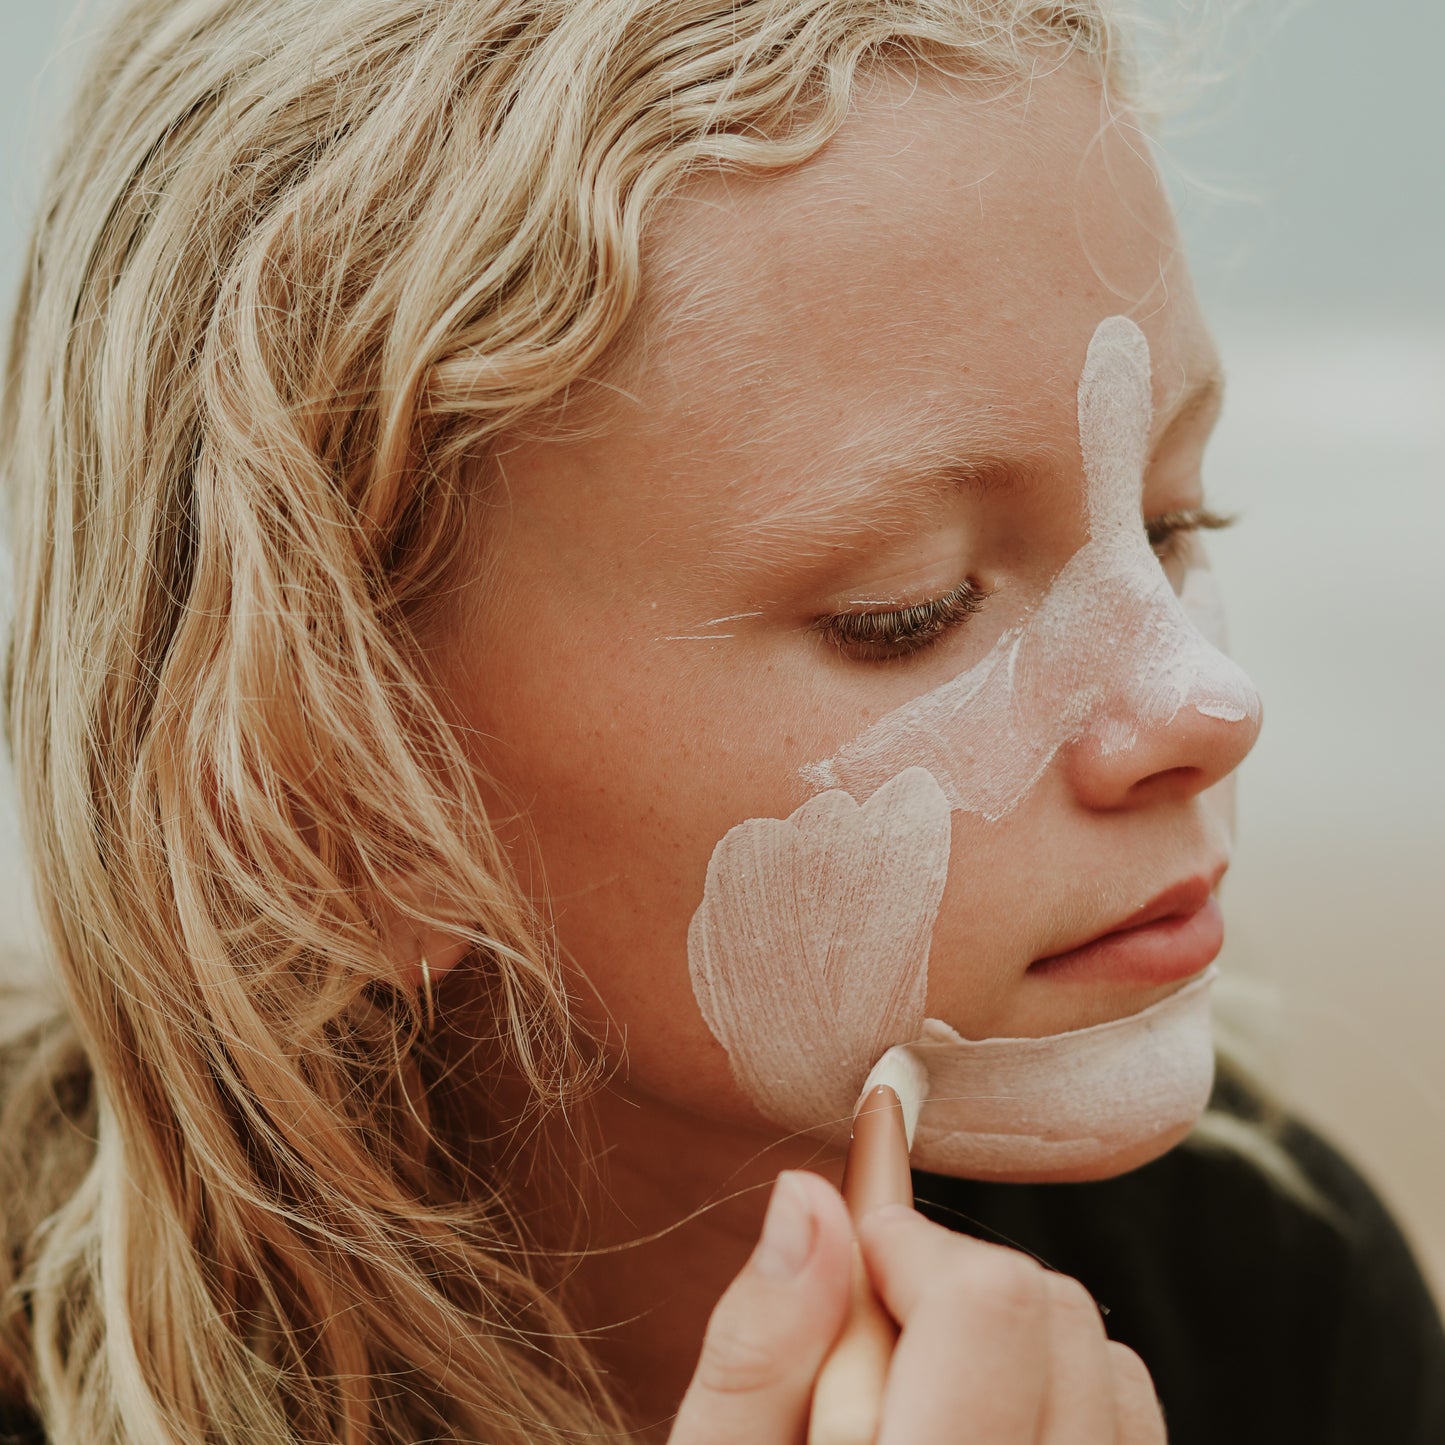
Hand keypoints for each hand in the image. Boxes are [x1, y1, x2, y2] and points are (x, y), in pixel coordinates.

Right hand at [668, 1171, 1165, 1444]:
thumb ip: (758, 1353)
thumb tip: (810, 1198)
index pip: (989, 1308)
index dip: (900, 1244)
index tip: (841, 1263)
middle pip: (1056, 1317)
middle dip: (947, 1292)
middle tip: (862, 1369)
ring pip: (1108, 1363)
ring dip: (1008, 1348)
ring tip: (914, 1417)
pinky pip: (1131, 1430)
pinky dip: (1057, 1401)